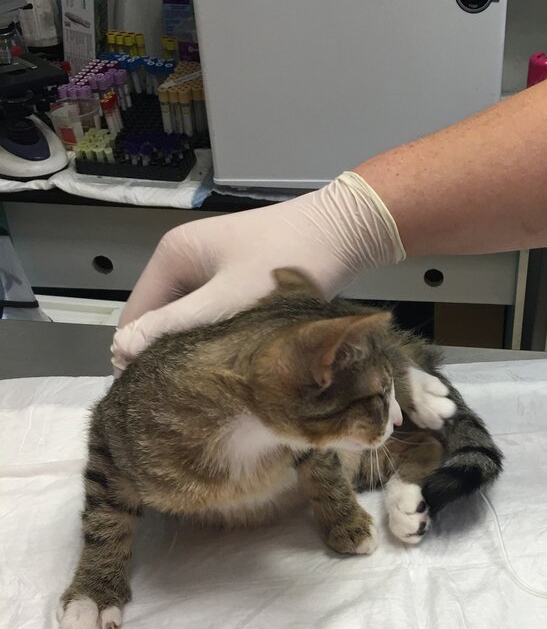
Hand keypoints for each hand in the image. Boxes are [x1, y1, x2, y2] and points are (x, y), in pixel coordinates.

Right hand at [111, 172, 404, 370]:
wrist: (345, 231)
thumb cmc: (288, 261)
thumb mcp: (227, 300)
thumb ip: (175, 326)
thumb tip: (120, 352)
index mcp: (172, 254)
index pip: (134, 314)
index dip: (137, 355)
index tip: (154, 396)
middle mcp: (186, 258)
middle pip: (161, 318)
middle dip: (168, 353)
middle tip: (186, 397)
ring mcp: (212, 267)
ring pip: (190, 320)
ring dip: (196, 348)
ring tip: (209, 384)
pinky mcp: (238, 278)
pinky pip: (215, 315)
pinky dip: (218, 337)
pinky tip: (233, 362)